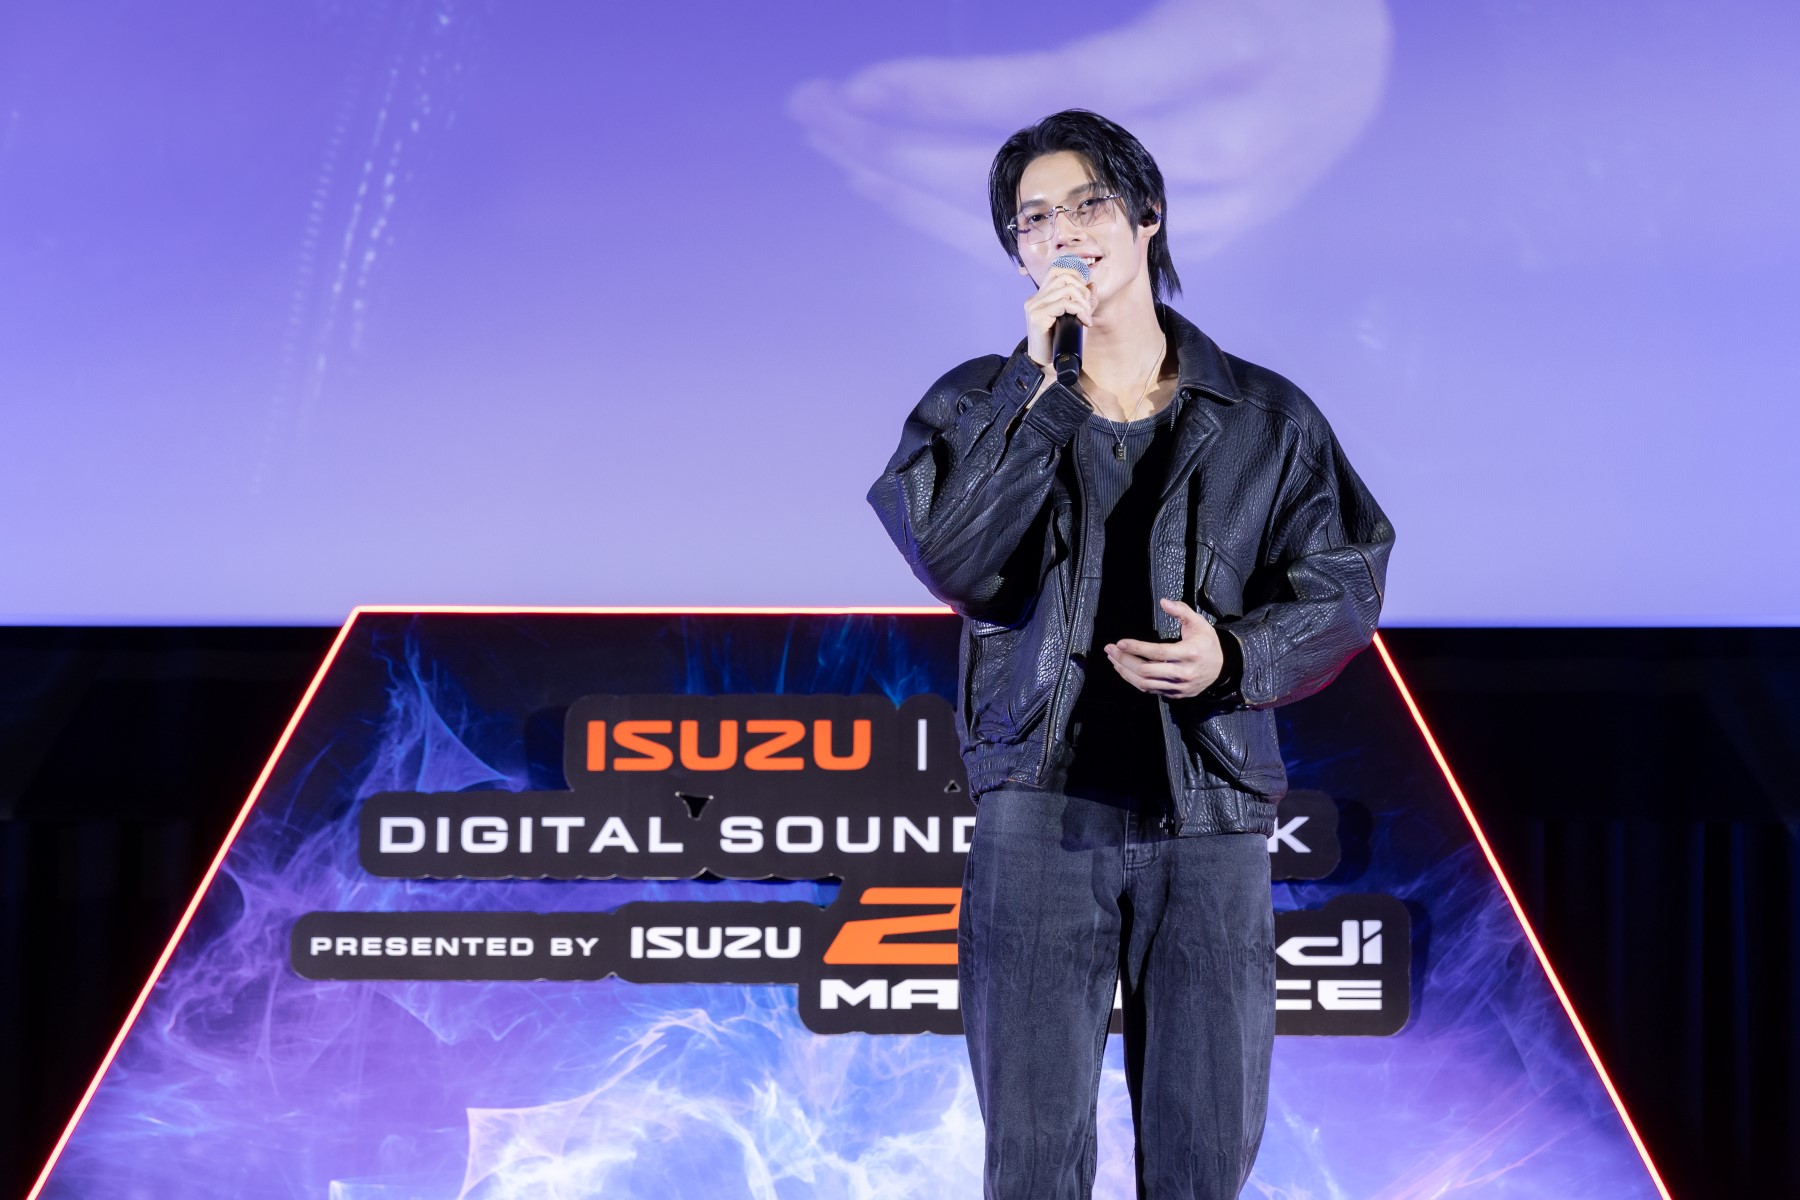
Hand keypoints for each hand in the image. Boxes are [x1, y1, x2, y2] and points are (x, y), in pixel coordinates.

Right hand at [1024, 260, 1093, 370]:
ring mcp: (1034, 306)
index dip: (1076, 275)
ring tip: (1086, 317)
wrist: (1048, 364)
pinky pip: (1064, 304)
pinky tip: (1084, 322)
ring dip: (1083, 303)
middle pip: (1065, 276)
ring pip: (1066, 289)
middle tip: (1088, 308)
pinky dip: (1079, 311)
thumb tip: (1092, 284)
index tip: (1086, 294)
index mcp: (1040, 296)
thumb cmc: (1061, 343)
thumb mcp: (1076, 318)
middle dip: (1083, 290)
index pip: (1057, 271)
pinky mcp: (1037, 316)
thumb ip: (1083, 301)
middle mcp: (1035, 298)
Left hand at [1104, 598, 1223, 698]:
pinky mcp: (1175, 694)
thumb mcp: (1199, 623)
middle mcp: (1183, 673)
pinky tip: (1124, 669)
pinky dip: (1133, 680)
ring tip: (1112, 658)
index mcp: (1189, 654)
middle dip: (1124, 660)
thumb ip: (1181, 611)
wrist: (1224, 668)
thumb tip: (1163, 601)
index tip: (1120, 642)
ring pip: (1145, 683)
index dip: (1136, 648)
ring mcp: (1178, 687)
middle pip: (1146, 670)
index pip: (1158, 652)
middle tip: (1110, 649)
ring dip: (1125, 671)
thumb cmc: (1207, 643)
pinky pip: (1149, 690)